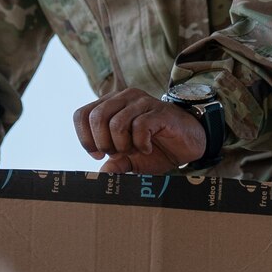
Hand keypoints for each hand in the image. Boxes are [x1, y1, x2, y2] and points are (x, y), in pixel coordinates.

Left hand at [73, 88, 205, 173]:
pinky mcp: (159, 111)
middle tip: (119, 154)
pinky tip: (148, 148)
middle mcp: (124, 98)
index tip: (98, 154)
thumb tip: (100, 173)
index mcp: (111, 105)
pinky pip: (139, 127)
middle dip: (104, 143)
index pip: (82, 114)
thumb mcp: (131, 160)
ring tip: (135, 150)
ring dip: (123, 145)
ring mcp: (142, 102)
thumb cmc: (158, 148)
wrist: (189, 144)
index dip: (85, 138)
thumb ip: (114, 164)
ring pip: (116, 123)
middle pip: (96, 117)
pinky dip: (140, 144)